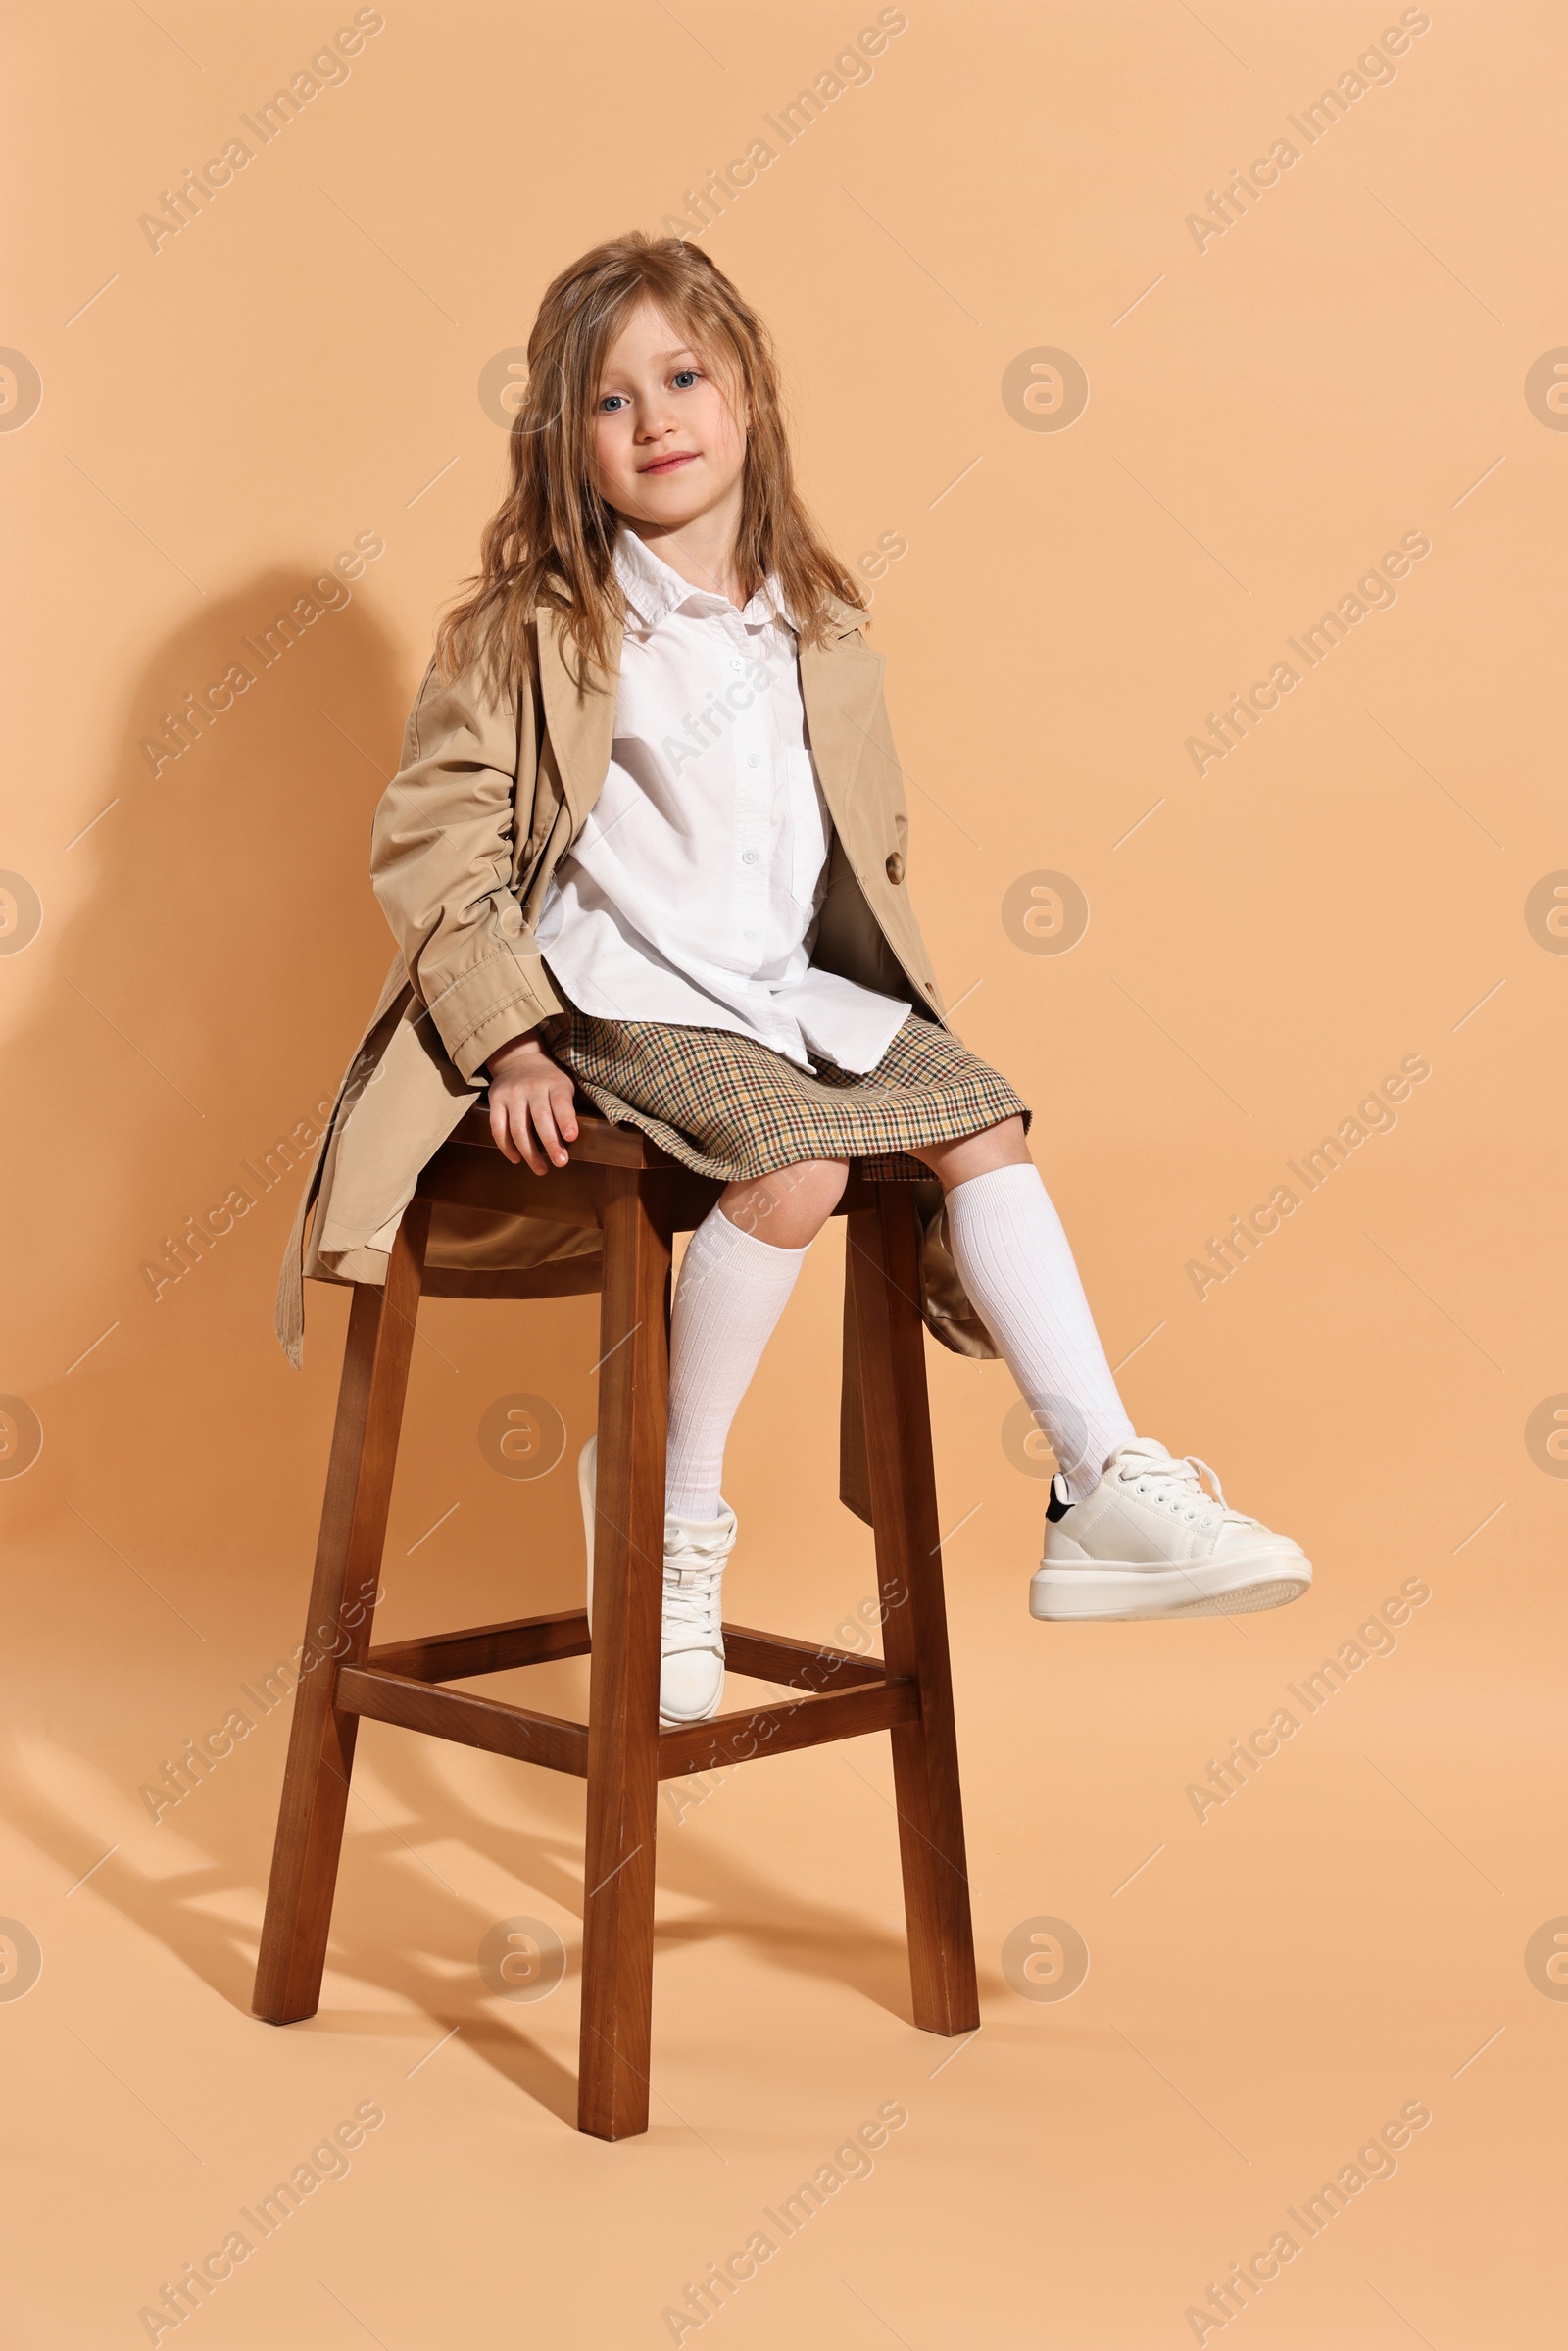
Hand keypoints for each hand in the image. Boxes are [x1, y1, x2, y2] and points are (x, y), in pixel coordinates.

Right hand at [486, 1029, 579, 1173]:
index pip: (561, 1103)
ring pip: (518, 1128)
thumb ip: (568, 1108)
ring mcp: (512, 1094)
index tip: (572, 1137)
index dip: (566, 1120)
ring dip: (530, 1153)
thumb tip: (574, 1141)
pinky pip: (498, 1128)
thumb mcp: (564, 1085)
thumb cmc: (548, 1080)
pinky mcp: (495, 1100)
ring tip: (541, 1169)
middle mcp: (532, 1088)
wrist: (519, 1059)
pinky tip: (517, 1159)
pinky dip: (506, 1147)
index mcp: (554, 1084)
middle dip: (551, 1144)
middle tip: (560, 1163)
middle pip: (541, 1119)